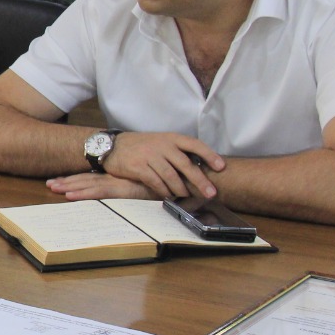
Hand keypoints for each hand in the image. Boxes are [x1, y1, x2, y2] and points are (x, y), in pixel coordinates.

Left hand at [45, 171, 156, 201]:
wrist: (182, 180)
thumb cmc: (166, 183)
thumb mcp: (145, 187)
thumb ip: (135, 188)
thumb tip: (126, 192)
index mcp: (119, 176)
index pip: (93, 177)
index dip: (76, 179)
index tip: (60, 180)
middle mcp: (116, 178)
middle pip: (86, 179)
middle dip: (66, 181)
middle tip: (49, 183)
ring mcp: (118, 183)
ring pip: (88, 185)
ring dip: (69, 186)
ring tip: (52, 187)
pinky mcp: (123, 191)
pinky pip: (100, 192)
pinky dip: (84, 193)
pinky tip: (70, 195)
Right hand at [102, 131, 222, 198]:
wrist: (112, 146)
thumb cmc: (141, 146)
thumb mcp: (160, 142)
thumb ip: (177, 152)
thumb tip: (199, 169)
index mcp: (170, 138)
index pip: (194, 144)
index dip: (209, 155)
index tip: (221, 167)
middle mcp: (162, 145)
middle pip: (185, 164)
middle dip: (200, 180)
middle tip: (210, 193)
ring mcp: (149, 156)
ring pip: (171, 175)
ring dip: (181, 189)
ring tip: (188, 197)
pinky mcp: (138, 167)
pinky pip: (155, 182)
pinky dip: (164, 191)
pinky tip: (168, 196)